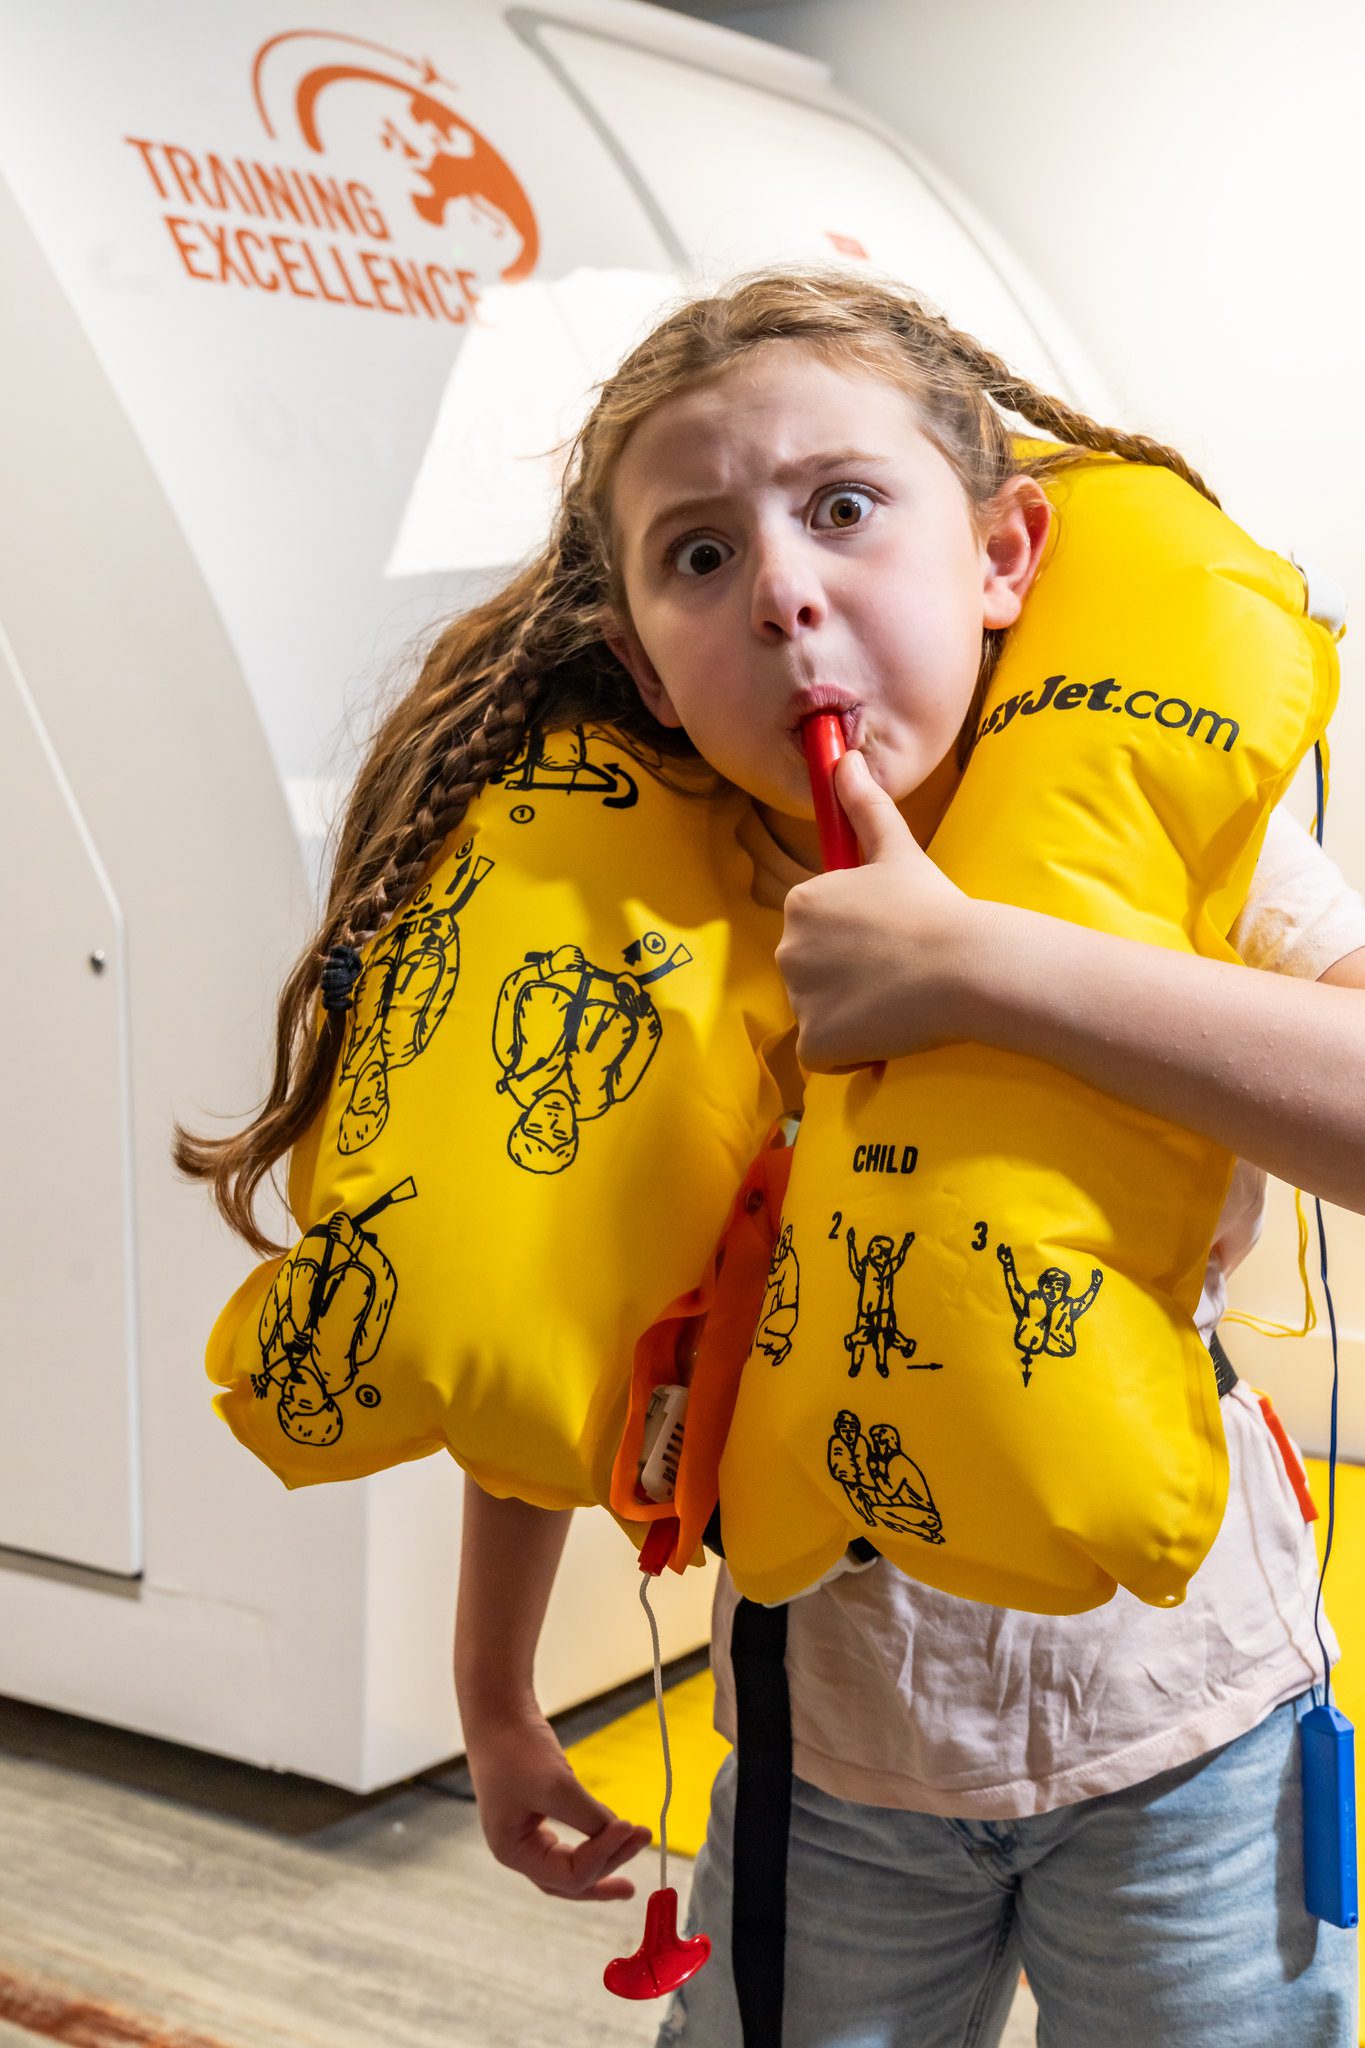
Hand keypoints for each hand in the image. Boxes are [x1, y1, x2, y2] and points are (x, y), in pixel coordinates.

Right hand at [463, 1703, 652, 1901]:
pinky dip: (594, 1840)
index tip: (630, 1827)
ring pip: (571, 1863)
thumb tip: (623, 1835)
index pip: (568, 1875)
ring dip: (606, 1857)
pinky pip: (571, 1840)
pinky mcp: (539, 1811)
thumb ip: (590, 1817)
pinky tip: (613, 1835)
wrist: (498, 1709)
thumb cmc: (516, 1748)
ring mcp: (527, 1831)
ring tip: (636, 1849)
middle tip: (641, 1853)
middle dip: (607, 1868)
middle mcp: (518, 1849)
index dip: (602, 1855)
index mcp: (513, 1851)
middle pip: (569, 1880)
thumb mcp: (556, 1785)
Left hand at [776, 749, 990, 1071]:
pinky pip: (824, 1054)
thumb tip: (843, 756)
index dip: (854, 942)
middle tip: (897, 975)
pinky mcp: (815, 1042)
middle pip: (811, 975)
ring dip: (851, 1016)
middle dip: (847, 980)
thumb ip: (864, 804)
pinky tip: (886, 1034)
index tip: (890, 942)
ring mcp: (799, 998)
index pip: (815, 932)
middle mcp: (786, 948)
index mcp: (800, 902)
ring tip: (896, 1003)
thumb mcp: (897, 849)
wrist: (965, 965)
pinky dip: (850, 1053)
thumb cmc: (934, 906)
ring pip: (819, 1015)